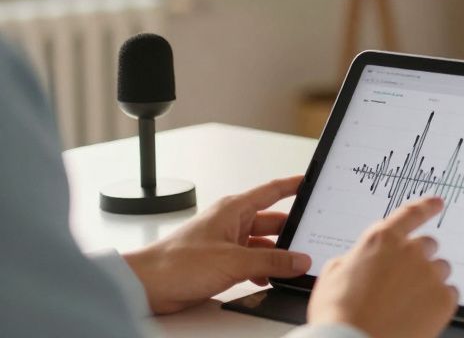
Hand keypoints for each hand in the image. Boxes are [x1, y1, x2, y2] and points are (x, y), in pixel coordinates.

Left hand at [123, 176, 311, 314]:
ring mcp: (227, 243)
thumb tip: (298, 260)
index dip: (294, 185)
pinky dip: (263, 270)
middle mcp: (232, 223)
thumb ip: (270, 261)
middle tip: (311, 240)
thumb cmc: (176, 262)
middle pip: (272, 222)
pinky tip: (270, 279)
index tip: (311, 183)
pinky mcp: (221, 263)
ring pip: (263, 245)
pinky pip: (252, 261)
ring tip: (293, 266)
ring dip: (276, 256)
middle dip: (291, 232)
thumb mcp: (233, 260)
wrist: (147, 285)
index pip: (272, 191)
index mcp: (234, 209)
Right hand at [308, 197, 457, 337]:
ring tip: (407, 303)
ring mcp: (429, 274)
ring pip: (440, 270)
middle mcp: (410, 251)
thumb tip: (356, 261)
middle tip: (404, 281)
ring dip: (429, 281)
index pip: (411, 214)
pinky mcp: (443, 298)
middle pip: (428, 245)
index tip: (438, 202)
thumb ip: (351, 260)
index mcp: (381, 240)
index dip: (426, 206)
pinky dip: (437, 303)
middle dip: (419, 259)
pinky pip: (449, 294)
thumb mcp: (332, 278)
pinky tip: (418, 315)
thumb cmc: (339, 315)